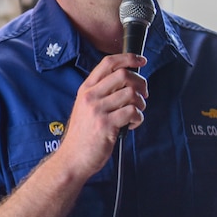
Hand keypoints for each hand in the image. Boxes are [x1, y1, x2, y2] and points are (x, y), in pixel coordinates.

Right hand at [56, 53, 147, 177]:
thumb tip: (129, 81)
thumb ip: (102, 93)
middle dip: (141, 83)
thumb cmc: (83, 134)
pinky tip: (132, 124)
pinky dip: (138, 118)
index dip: (128, 58)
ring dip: (141, 103)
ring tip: (137, 112)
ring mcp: (97, 110)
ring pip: (131, 93)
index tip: (141, 60)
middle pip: (124, 75)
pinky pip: (132, 112)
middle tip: (143, 95)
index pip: (108, 63)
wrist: (72, 159)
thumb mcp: (86, 107)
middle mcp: (90, 96)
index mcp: (86, 89)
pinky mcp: (106, 125)